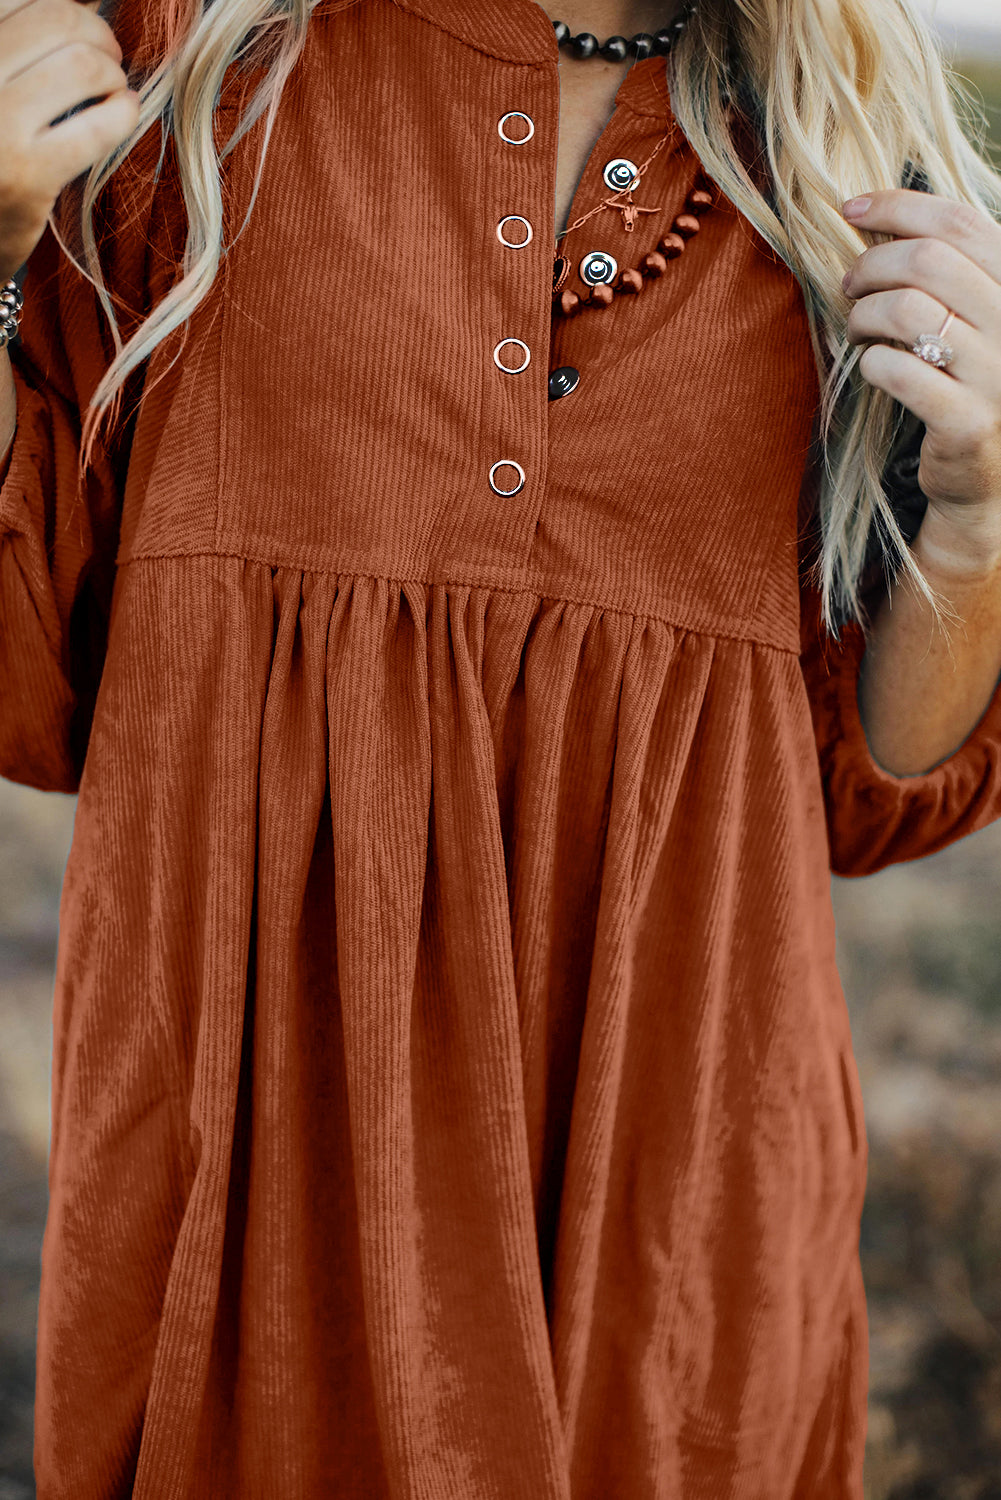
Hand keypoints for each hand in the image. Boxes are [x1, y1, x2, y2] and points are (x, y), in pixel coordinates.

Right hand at [0, 0, 138, 281]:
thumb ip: (24, 38)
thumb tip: (89, 1)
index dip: (64, 8)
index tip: (77, 31)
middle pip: (57, 17)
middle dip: (97, 33)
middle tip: (108, 56)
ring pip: (82, 64)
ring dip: (112, 73)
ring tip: (112, 89)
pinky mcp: (25, 175)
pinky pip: (95, 127)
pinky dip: (122, 113)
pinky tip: (123, 113)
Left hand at [841, 188, 1000, 565]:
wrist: (986, 474)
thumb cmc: (966, 381)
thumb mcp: (970, 315)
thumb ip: (943, 269)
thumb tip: (875, 217)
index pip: (959, 222)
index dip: (897, 207)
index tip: (851, 209)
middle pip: (926, 260)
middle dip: (871, 266)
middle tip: (849, 287)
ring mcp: (996, 374)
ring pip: (906, 309)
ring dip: (864, 315)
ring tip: (858, 331)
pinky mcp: (966, 421)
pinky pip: (897, 370)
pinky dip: (871, 363)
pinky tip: (873, 368)